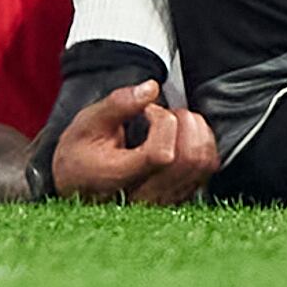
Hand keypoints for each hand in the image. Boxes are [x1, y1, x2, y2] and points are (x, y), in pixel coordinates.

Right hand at [48, 83, 218, 204]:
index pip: (163, 154)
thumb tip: (151, 89)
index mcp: (122, 179)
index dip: (162, 122)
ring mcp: (167, 198)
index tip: (146, 111)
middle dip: (180, 121)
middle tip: (157, 113)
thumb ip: (119, 103)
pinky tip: (182, 133)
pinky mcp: (180, 195)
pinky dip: (203, 141)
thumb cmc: (81, 154)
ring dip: (193, 129)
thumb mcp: (88, 122)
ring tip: (169, 123)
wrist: (78, 183)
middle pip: (189, 157)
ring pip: (203, 162)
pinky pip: (208, 168)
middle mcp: (148, 195)